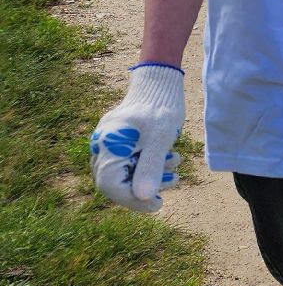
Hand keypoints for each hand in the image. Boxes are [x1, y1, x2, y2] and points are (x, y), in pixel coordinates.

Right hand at [90, 63, 185, 212]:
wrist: (160, 81)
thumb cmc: (161, 106)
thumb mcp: (160, 139)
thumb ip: (150, 168)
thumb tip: (143, 198)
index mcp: (108, 146)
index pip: (111, 186)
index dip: (133, 200)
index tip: (157, 205)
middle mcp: (102, 146)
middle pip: (117, 182)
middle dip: (146, 186)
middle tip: (173, 181)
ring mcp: (109, 143)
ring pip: (125, 172)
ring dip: (151, 175)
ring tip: (176, 166)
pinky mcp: (119, 140)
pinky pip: (129, 161)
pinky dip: (149, 165)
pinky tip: (170, 158)